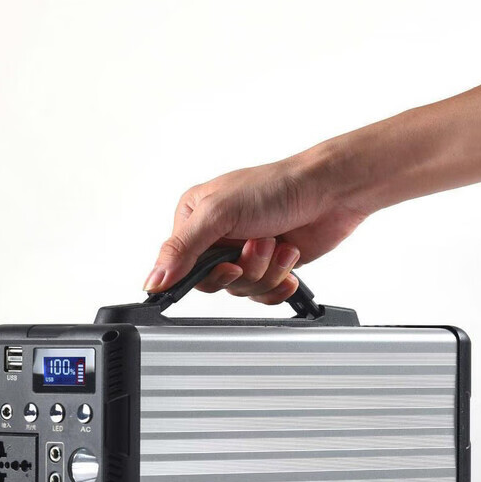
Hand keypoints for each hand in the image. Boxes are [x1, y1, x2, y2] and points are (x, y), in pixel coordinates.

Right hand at [144, 144, 369, 303]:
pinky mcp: (269, 265)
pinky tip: (288, 260)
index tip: (227, 265)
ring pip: (242, 289)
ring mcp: (245, 252)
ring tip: (278, 243)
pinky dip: (279, 282)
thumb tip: (152, 279)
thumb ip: (181, 249)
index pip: (182, 266)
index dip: (207, 273)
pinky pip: (264, 294)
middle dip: (244, 269)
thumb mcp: (218, 213)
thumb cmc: (275, 187)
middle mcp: (217, 236)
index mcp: (194, 217)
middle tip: (260, 243)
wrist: (328, 191)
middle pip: (215, 282)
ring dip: (266, 270)